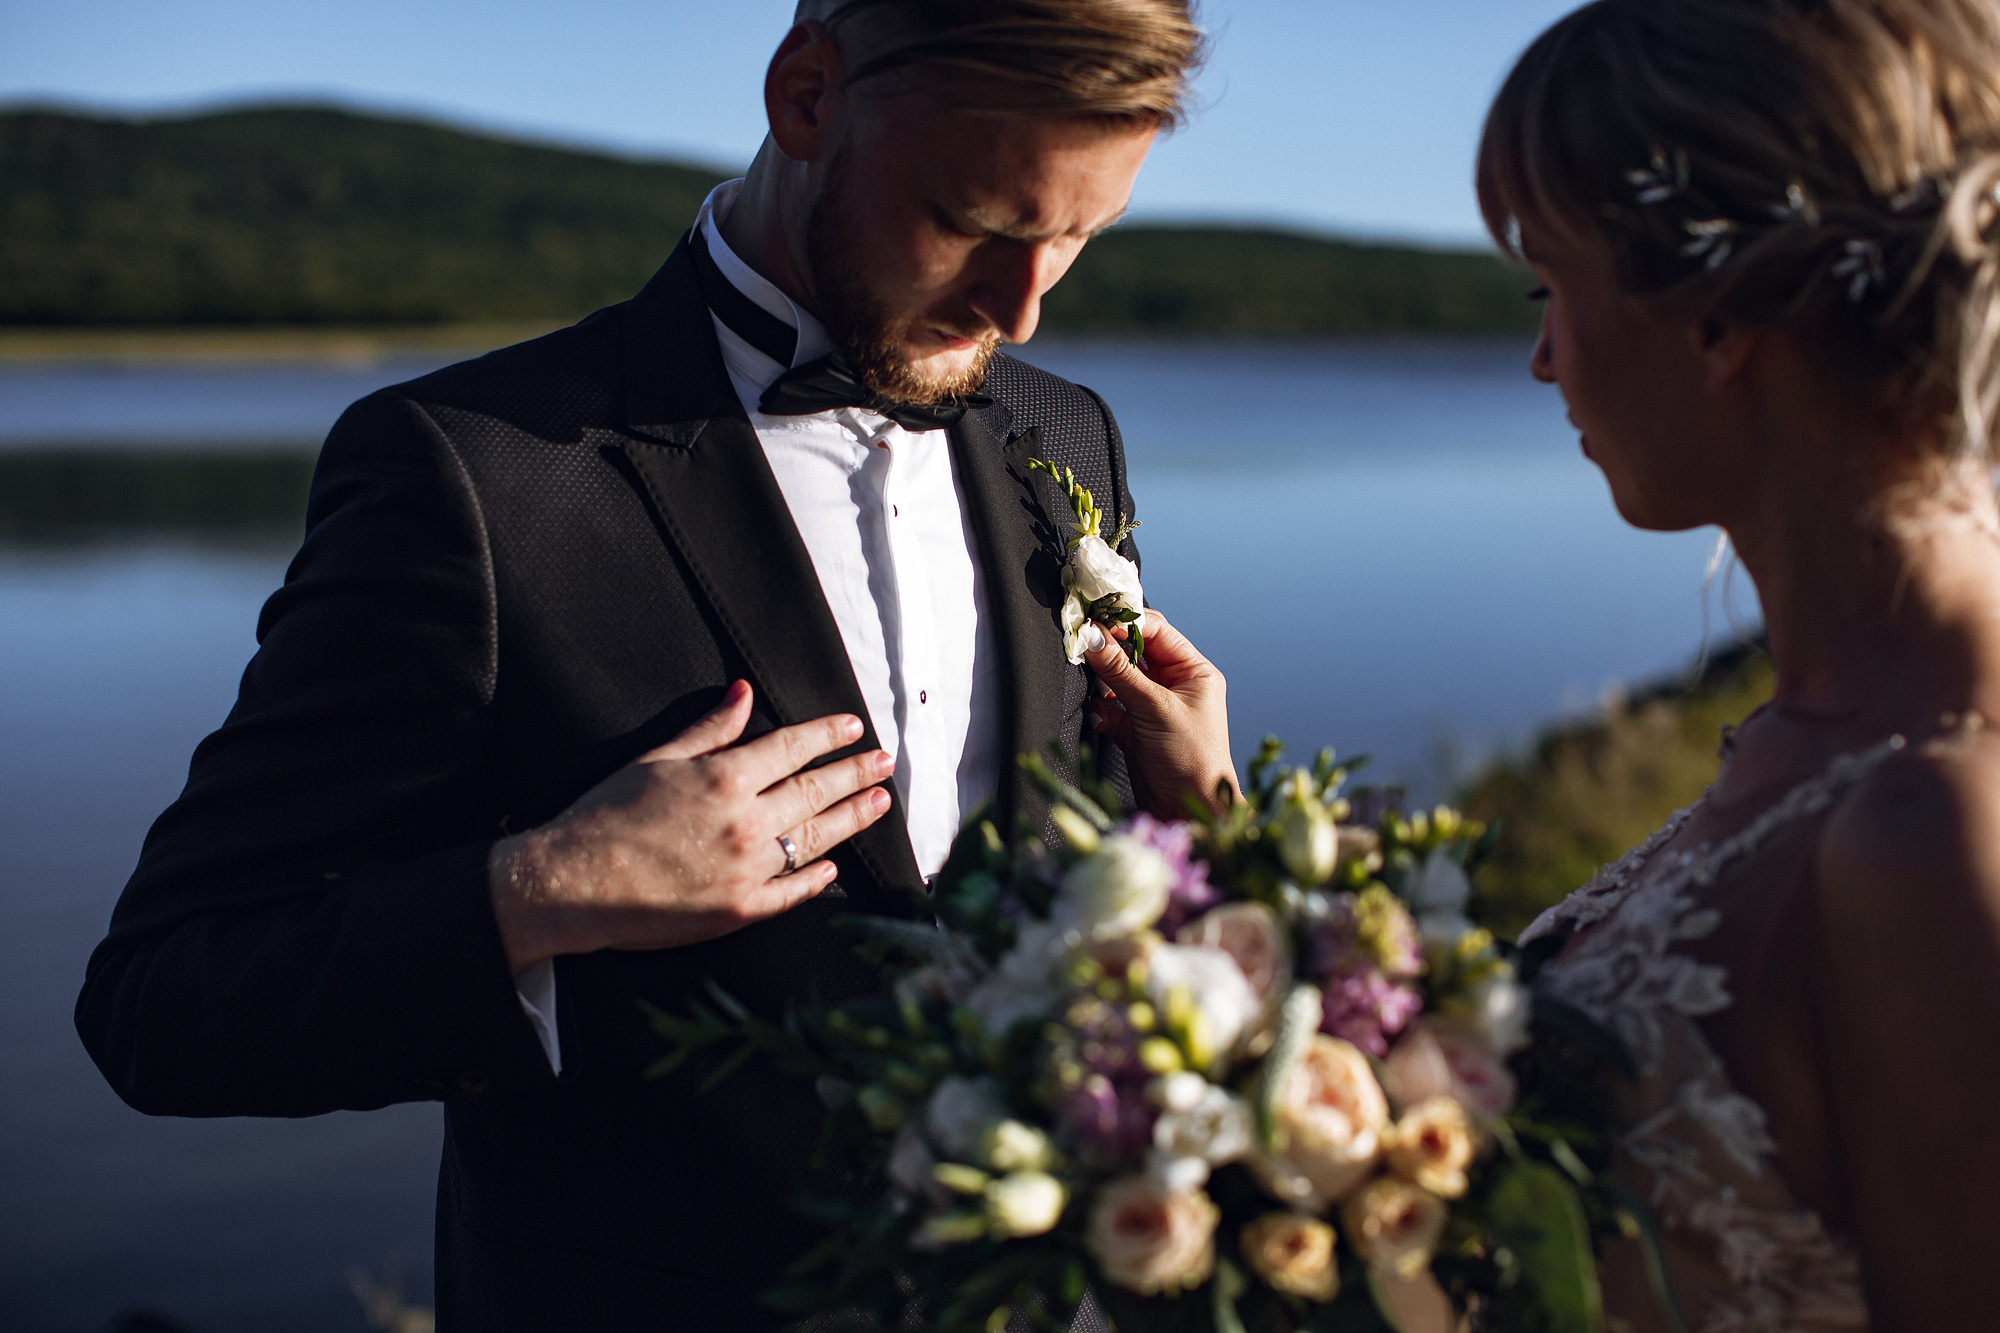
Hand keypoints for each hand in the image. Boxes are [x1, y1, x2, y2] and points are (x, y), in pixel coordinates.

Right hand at [487, 681, 893, 973]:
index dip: (828, 735)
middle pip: (816, 790)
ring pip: (815, 838)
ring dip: (852, 818)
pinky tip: (834, 866)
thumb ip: (708, 729)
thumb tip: (744, 693)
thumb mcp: (656, 759)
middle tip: (885, 763)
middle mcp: (745, 821)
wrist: (570, 882)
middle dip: (856, 773)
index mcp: (725, 777)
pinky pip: (792, 892)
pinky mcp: (738, 910)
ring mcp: (747, 869)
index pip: (793, 747)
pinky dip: (816, 877)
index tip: (854, 727)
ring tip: (879, 804)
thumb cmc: (603, 814)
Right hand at [1084, 609, 1238, 818]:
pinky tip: (1099, 717)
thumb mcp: (1155, 708)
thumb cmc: (1191, 760)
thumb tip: (1093, 637)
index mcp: (1193, 672)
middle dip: (1109, 650)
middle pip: (1135, 653)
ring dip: (1102, 681)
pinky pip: (1110, 707)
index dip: (1125, 623)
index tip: (1095, 620)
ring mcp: (1153, 708)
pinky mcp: (1135, 730)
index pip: (1156, 632)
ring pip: (1118, 679)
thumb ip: (1121, 671)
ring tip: (1089, 682)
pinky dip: (1100, 710)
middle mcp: (1175, 686)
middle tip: (1083, 644)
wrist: (1188, 812)